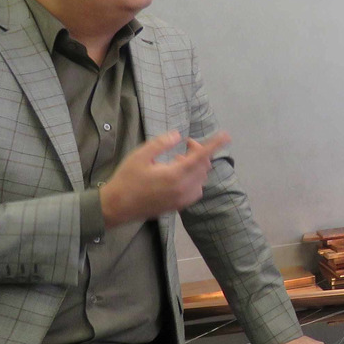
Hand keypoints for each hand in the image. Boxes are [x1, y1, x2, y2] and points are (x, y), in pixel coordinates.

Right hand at [100, 131, 232, 227]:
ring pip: (201, 179)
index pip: (201, 156)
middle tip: (185, 145)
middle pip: (204, 167)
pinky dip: (194, 179)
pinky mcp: (178, 206)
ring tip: (176, 161)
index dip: (215, 144)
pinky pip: (196, 190)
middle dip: (199, 152)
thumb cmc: (126, 179)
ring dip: (196, 166)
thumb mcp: (140, 156)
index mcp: (175, 175)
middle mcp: (183, 188)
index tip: (226, 136)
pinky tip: (178, 175)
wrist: (117, 207)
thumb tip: (178, 135)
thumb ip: (161, 144)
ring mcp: (182, 199)